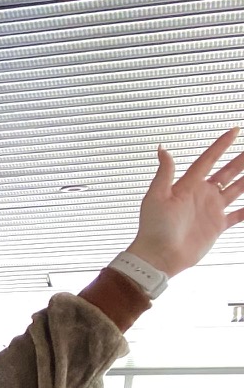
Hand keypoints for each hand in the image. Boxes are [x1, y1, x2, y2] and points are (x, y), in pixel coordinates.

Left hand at [127, 127, 243, 276]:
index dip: (221, 145)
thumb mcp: (156, 197)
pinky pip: (238, 215)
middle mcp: (202, 195)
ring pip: (236, 189)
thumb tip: (163, 149)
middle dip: (242, 160)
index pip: (208, 160)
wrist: (158, 256)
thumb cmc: (153, 228)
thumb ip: (165, 173)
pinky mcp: (216, 226)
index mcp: (188, 186)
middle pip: (227, 172)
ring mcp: (211, 210)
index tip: (234, 130)